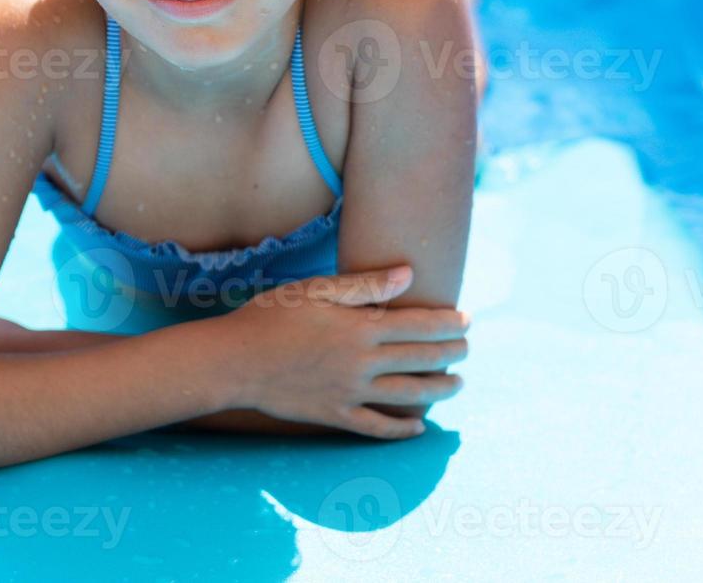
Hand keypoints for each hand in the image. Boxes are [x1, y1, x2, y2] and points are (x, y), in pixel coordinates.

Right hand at [222, 264, 469, 437]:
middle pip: (421, 360)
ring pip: (409, 395)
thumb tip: (408, 273)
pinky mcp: (334, 415)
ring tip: (458, 384)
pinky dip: (402, 429)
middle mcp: (362, 363)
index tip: (467, 319)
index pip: (419, 325)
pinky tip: (419, 427)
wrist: (233, 361)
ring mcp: (350, 392)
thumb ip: (365, 285)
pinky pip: (377, 427)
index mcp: (360, 328)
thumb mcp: (315, 290)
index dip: (448, 323)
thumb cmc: (270, 317)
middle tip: (469, 348)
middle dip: (452, 353)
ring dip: (440, 390)